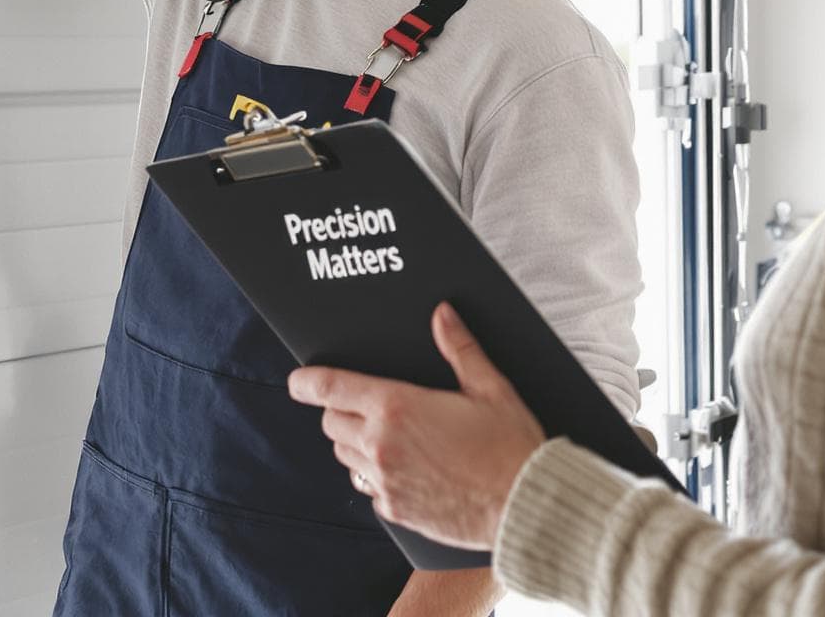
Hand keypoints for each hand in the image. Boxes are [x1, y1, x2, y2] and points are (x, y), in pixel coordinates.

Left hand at [289, 303, 545, 551]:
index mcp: (398, 408)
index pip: (330, 389)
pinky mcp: (395, 510)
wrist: (527, 506)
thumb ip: (460, 347)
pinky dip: (376, 477)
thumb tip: (443, 314)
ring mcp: (385, 482)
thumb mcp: (490, 388)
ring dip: (356, 444)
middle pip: (331, 423)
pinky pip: (368, 489)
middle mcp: (382, 445)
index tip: (297, 381)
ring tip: (391, 437)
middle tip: (369, 407)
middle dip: (341, 411)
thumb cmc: (512, 447)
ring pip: (345, 456)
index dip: (306, 383)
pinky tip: (406, 470)